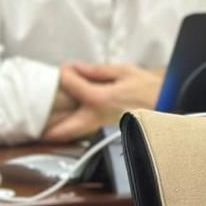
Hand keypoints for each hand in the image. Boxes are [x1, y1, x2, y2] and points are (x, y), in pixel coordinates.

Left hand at [44, 62, 165, 141]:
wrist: (171, 107)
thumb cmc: (151, 89)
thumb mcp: (126, 71)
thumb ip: (98, 71)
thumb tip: (75, 68)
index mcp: (99, 99)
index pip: (70, 84)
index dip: (64, 74)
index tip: (63, 69)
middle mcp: (94, 118)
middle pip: (59, 131)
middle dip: (44, 126)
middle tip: (34, 116)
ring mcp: (99, 130)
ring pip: (69, 137)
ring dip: (56, 130)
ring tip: (46, 121)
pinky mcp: (105, 134)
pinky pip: (81, 135)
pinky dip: (71, 131)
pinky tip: (68, 123)